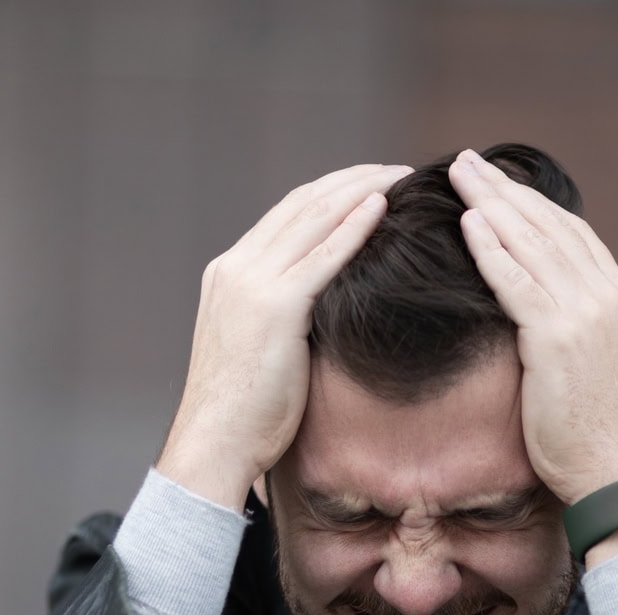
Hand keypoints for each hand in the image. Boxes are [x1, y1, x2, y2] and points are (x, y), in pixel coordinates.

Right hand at [158, 162, 410, 508]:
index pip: (287, 214)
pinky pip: (323, 256)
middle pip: (303, 203)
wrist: (215, 442)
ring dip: (362, 190)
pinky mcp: (274, 307)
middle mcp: (237, 267)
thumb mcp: (260, 347)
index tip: (371, 182)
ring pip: (314, 217)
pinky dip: (355, 226)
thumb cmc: (245, 412)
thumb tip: (326, 309)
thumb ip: (285, 315)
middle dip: (353, 179)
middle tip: (397, 168)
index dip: (333, 192)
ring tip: (401, 177)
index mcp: (230, 273)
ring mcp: (252, 283)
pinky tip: (383, 207)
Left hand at [448, 149, 617, 508]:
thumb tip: (541, 305)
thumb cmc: (594, 429)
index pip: (570, 233)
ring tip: (459, 177)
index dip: (531, 203)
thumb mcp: (592, 362)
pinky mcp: (558, 337)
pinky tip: (468, 225)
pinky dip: (492, 250)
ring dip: (491, 205)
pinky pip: (517, 281)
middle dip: (505, 190)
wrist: (612, 469)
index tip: (497, 182)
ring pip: (531, 243)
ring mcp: (586, 313)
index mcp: (617, 297)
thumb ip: (575, 323)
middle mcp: (607, 295)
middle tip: (467, 162)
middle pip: (548, 226)